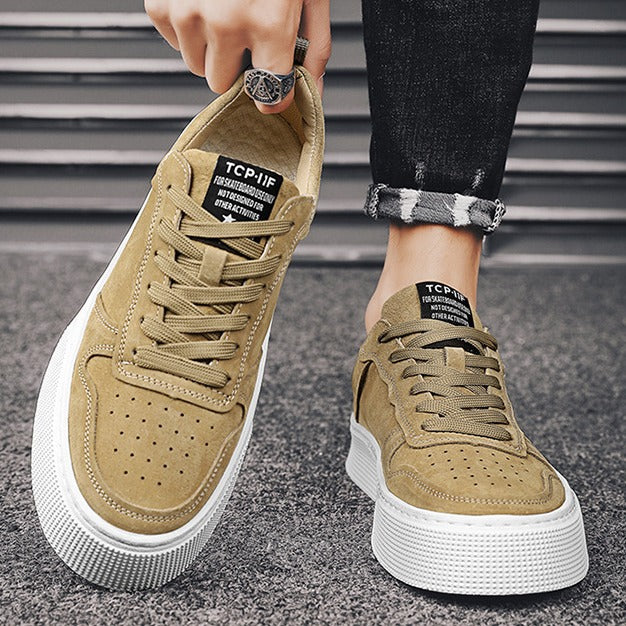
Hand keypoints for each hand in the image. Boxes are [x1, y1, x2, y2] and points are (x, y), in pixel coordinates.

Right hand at [145, 0, 330, 113]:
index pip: (268, 94)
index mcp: (268, 23)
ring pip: (197, 66)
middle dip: (236, 64)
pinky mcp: (160, 2)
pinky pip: (174, 41)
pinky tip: (204, 1)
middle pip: (223, 83)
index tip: (274, 85)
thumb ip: (313, 48)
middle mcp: (225, 23)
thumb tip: (313, 92)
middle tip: (246, 32)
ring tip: (224, 11)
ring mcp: (187, 13)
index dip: (273, 92)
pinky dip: (188, 28)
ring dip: (211, 48)